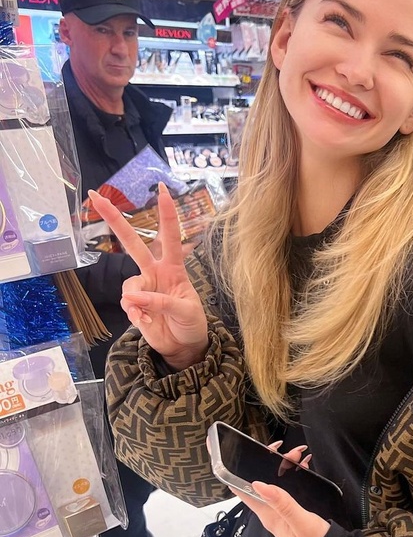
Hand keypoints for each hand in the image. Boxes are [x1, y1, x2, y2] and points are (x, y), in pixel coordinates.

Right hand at [89, 183, 208, 369]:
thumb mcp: (186, 311)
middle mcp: (155, 273)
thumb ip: (162, 302)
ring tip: (147, 315)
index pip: (169, 236)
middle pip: (132, 243)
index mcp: (173, 268)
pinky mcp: (134, 305)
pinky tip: (145, 321)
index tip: (162, 190)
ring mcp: (143, 288)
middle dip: (115, 220)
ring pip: (129, 285)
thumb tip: (133, 297)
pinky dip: (135, 314)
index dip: (166, 214)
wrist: (184, 346)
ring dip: (135, 300)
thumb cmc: (192, 323)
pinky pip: (127, 305)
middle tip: (96, 196)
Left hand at [235, 444, 328, 536]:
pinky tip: (304, 465)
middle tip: (284, 448)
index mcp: (267, 514)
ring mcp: (281, 510)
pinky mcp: (292, 510)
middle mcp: (270, 511)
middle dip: (269, 461)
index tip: (240, 449)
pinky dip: (294, 473)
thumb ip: (282, 503)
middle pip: (261, 480)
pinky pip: (288, 486)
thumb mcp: (301, 523)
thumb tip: (257, 483)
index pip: (243, 489)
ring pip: (276, 480)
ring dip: (284, 465)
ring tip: (300, 453)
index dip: (237, 469)